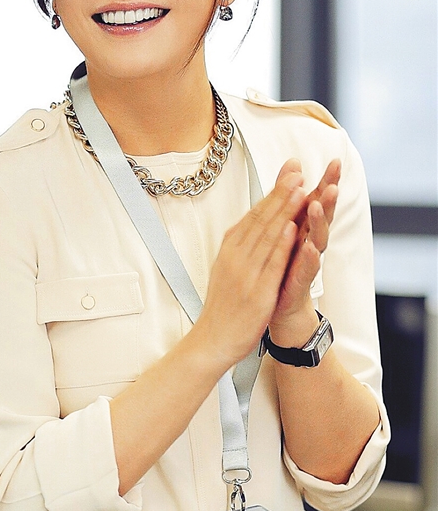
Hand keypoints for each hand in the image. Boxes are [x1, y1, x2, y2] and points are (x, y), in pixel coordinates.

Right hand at [193, 169, 305, 371]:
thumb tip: (254, 223)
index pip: (254, 214)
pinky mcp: (256, 291)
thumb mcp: (227, 268)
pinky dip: (281, 243)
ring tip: (299, 188)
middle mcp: (235, 256)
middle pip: (261, 218)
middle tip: (296, 170)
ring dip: (283, 209)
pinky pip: (271, 263)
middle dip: (280, 192)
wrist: (212, 340)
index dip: (273, 191)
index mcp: (230, 248)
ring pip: (267, 235)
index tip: (288, 172)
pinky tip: (292, 227)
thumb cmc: (224, 306)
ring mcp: (245, 272)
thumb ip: (241, 246)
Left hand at [269, 159, 339, 341]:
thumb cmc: (284, 262)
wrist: (280, 306)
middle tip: (333, 181)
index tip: (335, 160)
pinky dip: (307, 257)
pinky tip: (309, 247)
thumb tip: (293, 164)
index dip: (327, 180)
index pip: (318, 199)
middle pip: (323, 216)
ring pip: (317, 239)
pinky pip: (306, 268)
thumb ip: (289, 196)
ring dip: (318, 222)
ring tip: (317, 206)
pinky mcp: (300, 282)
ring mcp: (307, 261)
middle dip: (329, 198)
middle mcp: (310, 241)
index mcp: (305, 226)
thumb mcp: (285, 225)